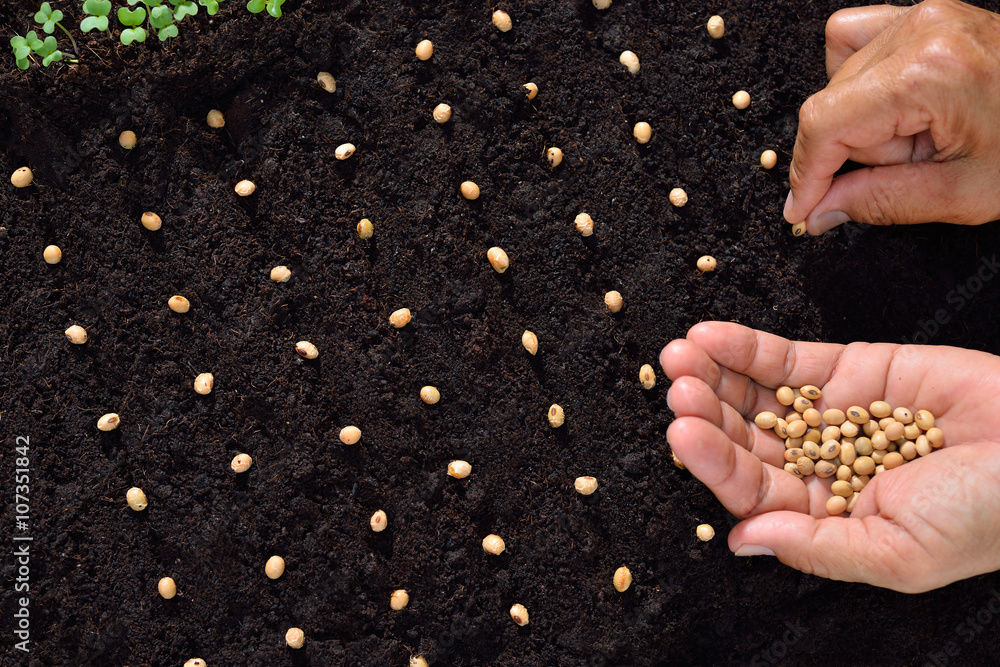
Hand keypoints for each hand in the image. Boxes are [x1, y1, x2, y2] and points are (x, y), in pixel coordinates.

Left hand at [660, 321, 999, 592]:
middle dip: (706, 412)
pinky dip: (747, 346)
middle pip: (743, 438)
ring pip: (755, 395)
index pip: (751, 489)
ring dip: (714, 375)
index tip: (682, 433)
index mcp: (823, 515)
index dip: (714, 461)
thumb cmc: (985, 515)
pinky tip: (712, 336)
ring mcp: (827, 414)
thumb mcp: (900, 553)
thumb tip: (741, 542)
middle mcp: (816, 465)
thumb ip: (817, 547)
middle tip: (677, 387)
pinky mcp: (848, 369)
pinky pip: (786, 359)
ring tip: (680, 355)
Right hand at [784, 0, 999, 233]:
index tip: (803, 209)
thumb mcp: (960, 194)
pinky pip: (854, 39)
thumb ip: (876, 202)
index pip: (824, 124)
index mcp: (930, 73)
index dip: (805, 174)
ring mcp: (923, 16)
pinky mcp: (926, 15)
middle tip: (906, 169)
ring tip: (919, 137)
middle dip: (851, 152)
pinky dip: (858, 79)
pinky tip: (893, 105)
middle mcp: (921, 33)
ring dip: (863, 121)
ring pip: (838, 78)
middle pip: (830, 104)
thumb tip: (817, 210)